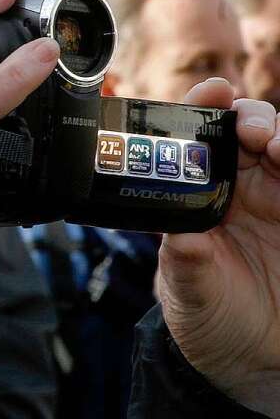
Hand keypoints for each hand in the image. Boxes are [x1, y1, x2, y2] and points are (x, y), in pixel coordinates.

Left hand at [158, 78, 279, 416]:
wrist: (246, 359)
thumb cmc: (207, 313)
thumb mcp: (187, 290)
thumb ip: (185, 263)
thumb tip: (180, 239)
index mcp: (205, 191)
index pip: (205, 135)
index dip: (208, 106)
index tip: (216, 91)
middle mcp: (246, 188)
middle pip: (257, 131)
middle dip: (257, 120)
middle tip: (255, 135)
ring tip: (279, 151)